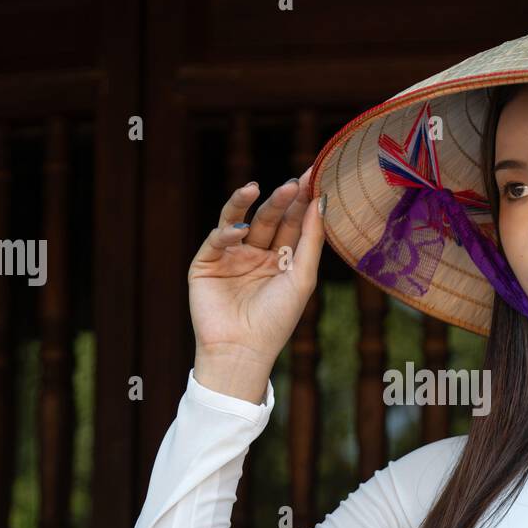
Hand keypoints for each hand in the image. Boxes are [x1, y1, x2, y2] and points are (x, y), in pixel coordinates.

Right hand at [188, 165, 324, 368]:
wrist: (242, 351)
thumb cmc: (277, 320)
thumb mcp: (302, 278)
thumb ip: (311, 240)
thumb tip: (321, 201)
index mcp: (282, 259)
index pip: (293, 223)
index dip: (302, 201)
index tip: (314, 176)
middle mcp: (257, 254)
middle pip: (269, 218)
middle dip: (281, 199)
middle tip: (295, 182)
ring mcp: (231, 257)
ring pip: (239, 220)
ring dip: (246, 202)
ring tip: (256, 188)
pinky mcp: (206, 263)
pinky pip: (216, 240)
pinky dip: (226, 233)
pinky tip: (238, 232)